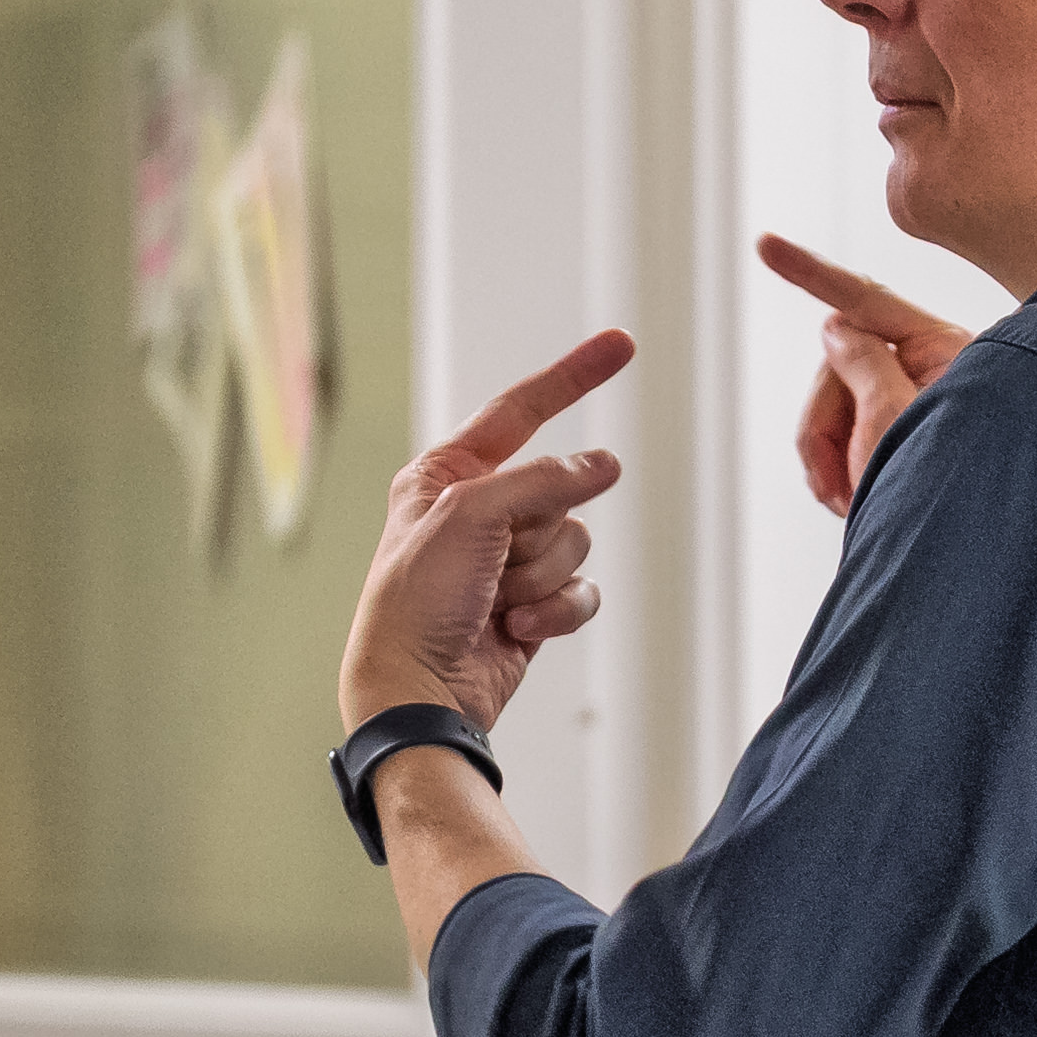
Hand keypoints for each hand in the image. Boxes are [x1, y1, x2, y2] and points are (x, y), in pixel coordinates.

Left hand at [341, 330, 629, 737]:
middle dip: (536, 530)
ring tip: (497, 601)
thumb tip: (604, 465)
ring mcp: (509, 560)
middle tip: (492, 562)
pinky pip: (581, 589)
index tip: (619, 345)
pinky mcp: (534, 604)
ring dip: (542, 575)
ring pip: (575, 541)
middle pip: (559, 489)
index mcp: (445, 476)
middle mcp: (479, 512)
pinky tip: (518, 627)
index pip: (519, 410)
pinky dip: (557, 609)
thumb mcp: (470, 516)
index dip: (571, 376)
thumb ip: (542, 480)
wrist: (417, 691)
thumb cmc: (416, 601)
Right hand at [764, 233, 968, 514]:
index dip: (812, 271)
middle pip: (844, 365)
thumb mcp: (895, 416)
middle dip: (822, 421)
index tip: (765, 244)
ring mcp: (924, 406)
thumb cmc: (958, 487)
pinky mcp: (912, 440)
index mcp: (946, 349)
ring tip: (846, 501)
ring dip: (827, 454)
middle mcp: (938, 369)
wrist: (986, 559)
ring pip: (840, 406)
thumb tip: (837, 327)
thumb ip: (862, 360)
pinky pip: (851, 438)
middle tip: (826, 482)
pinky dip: (838, 468)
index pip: (868, 299)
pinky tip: (853, 501)